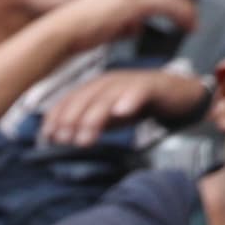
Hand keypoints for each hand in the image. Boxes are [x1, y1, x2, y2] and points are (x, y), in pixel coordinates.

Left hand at [38, 58, 208, 146]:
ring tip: (86, 138)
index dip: (56, 119)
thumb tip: (59, 138)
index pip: (68, 101)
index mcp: (93, 88)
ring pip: (106, 98)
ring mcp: (129, 82)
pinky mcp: (151, 85)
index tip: (48, 138)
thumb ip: (84, 124)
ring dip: (93, 118)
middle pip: (84, 99)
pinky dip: (129, 100)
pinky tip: (121, 112)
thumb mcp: (105, 118)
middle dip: (71, 121)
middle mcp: (107, 82)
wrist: (175, 94)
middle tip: (67, 142)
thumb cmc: (135, 105)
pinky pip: (138, 91)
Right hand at [47, 0, 195, 59]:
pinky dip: (181, 13)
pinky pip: (165, 4)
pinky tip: (188, 25)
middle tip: (191, 19)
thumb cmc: (70, 37)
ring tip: (192, 23)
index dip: (166, 3)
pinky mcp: (131, 2)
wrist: (56, 37)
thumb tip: (134, 27)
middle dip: (179, 5)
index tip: (177, 15)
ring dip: (183, 10)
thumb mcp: (100, 28)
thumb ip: (120, 25)